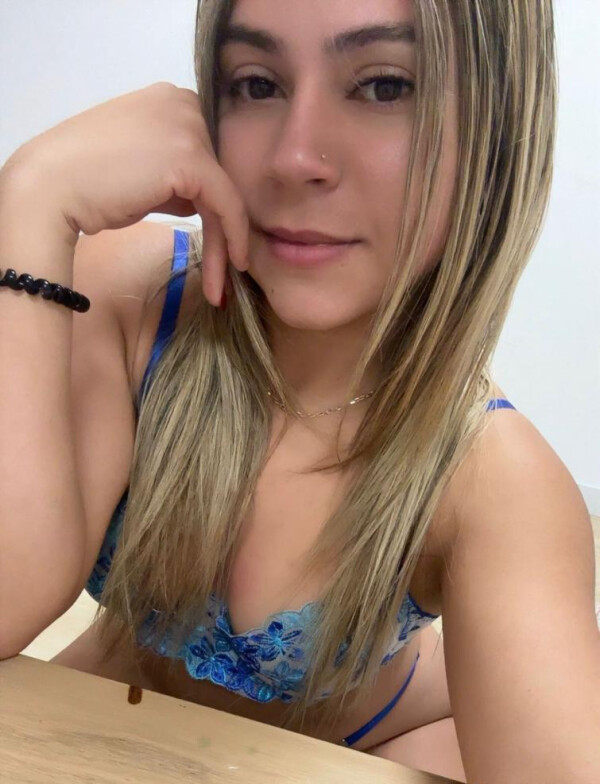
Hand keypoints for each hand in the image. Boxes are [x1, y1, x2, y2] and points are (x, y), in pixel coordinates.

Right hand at [5, 82, 247, 306]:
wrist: (50, 189)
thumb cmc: (87, 185)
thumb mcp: (141, 173)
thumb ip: (174, 178)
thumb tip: (198, 200)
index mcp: (169, 100)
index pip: (207, 155)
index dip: (213, 201)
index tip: (218, 240)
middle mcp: (183, 103)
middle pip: (219, 173)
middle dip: (221, 224)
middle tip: (222, 268)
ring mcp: (187, 127)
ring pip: (225, 193)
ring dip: (225, 241)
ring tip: (220, 284)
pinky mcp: (191, 158)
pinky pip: (227, 204)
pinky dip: (233, 237)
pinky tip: (232, 265)